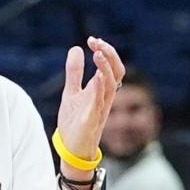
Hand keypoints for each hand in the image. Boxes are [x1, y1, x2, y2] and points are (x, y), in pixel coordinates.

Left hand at [56, 36, 124, 179]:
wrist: (71, 150)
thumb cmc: (74, 123)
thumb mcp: (71, 92)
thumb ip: (74, 72)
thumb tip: (77, 49)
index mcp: (101, 91)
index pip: (112, 67)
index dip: (106, 52)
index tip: (92, 40)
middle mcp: (105, 98)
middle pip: (118, 73)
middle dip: (109, 55)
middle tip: (97, 42)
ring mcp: (99, 109)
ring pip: (112, 86)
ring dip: (105, 68)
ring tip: (97, 53)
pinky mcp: (91, 121)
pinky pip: (99, 104)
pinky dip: (99, 90)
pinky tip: (96, 77)